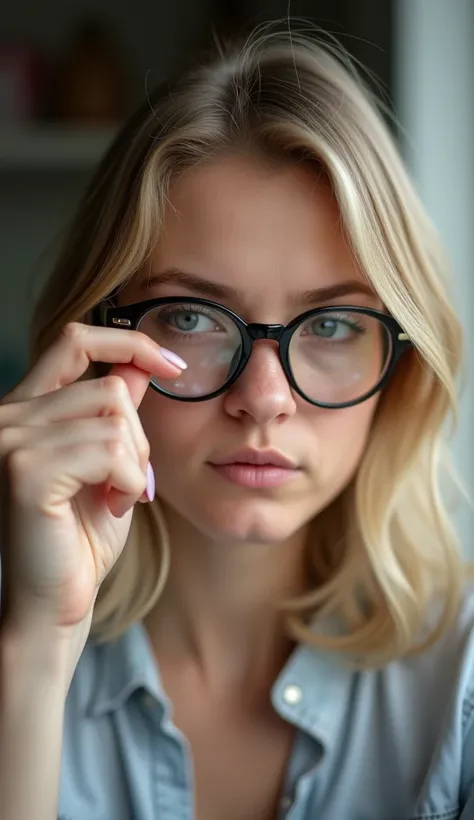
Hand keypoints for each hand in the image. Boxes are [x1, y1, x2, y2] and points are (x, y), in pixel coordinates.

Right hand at [0, 322, 182, 628]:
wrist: (54, 602)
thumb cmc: (80, 538)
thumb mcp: (108, 465)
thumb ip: (115, 415)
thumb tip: (139, 366)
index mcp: (26, 408)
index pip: (74, 340)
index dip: (129, 341)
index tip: (174, 366)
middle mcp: (9, 415)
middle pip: (109, 387)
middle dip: (140, 437)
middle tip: (132, 482)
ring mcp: (11, 440)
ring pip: (114, 419)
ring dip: (135, 465)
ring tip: (119, 498)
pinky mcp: (25, 471)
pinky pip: (109, 451)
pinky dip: (129, 481)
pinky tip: (115, 507)